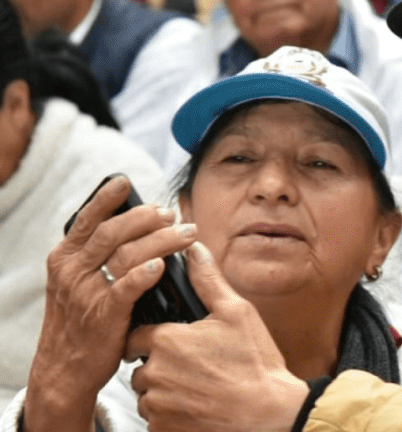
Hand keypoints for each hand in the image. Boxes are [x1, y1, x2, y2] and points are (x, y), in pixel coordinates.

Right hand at [23, 176, 195, 431]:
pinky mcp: (104, 316)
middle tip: (173, 214)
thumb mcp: (78, 282)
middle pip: (114, 232)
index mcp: (65, 258)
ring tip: (187, 234)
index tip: (125, 182)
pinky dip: (145, 274)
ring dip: (161, 240)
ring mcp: (87, 294)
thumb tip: (136, 224)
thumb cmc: (82, 318)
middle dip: (147, 218)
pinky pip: (127, 288)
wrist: (67, 368)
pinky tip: (163, 265)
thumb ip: (98, 255)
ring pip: (127, 255)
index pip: (86, 220)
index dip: (106, 199)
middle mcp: (73, 272)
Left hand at [125, 244, 307, 431]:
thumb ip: (208, 280)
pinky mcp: (163, 429)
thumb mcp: (237, 313)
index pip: (137, 336)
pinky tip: (198, 407)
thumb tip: (194, 250)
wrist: (269, 415)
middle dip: (159, 367)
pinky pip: (156, 420)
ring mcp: (158, 406)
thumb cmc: (255, 365)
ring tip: (198, 388)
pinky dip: (171, 415)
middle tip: (193, 367)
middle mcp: (155, 374)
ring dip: (163, 392)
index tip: (173, 343)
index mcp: (167, 341)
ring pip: (147, 395)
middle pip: (141, 368)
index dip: (154, 338)